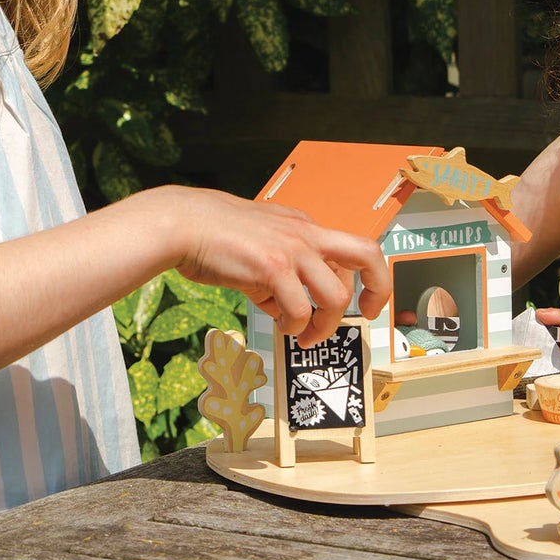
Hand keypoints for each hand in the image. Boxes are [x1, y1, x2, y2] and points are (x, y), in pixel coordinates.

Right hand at [156, 187, 390, 346]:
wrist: (183, 223)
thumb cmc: (214, 236)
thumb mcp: (260, 245)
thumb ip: (280, 272)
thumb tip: (286, 308)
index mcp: (304, 226)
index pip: (352, 251)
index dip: (364, 279)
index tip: (364, 303)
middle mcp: (306, 233)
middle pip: (366, 256)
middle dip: (376, 291)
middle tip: (363, 316)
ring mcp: (291, 249)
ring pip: (335, 295)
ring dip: (324, 324)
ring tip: (304, 335)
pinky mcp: (272, 267)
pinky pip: (299, 309)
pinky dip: (293, 326)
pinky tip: (279, 325)